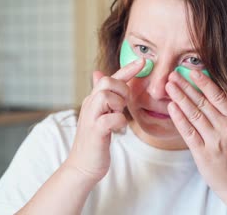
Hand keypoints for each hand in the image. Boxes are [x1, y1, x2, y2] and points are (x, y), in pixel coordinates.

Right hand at [65, 58, 144, 182]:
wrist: (83, 165)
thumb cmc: (95, 140)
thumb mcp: (100, 114)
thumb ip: (103, 96)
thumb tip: (98, 73)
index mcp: (94, 99)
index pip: (111, 78)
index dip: (128, 69)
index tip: (144, 61)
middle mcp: (90, 104)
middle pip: (107, 82)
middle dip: (122, 89)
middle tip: (124, 104)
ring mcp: (91, 117)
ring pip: (106, 96)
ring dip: (119, 105)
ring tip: (118, 116)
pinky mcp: (95, 131)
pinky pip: (110, 118)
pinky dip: (119, 122)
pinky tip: (119, 130)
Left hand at [165, 69, 226, 197]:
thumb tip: (212, 93)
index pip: (218, 95)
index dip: (204, 82)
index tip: (192, 71)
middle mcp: (226, 127)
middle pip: (202, 102)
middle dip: (186, 86)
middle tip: (172, 74)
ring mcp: (214, 140)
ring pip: (194, 114)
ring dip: (180, 98)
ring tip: (169, 86)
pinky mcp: (204, 153)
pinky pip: (189, 132)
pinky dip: (179, 118)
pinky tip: (171, 107)